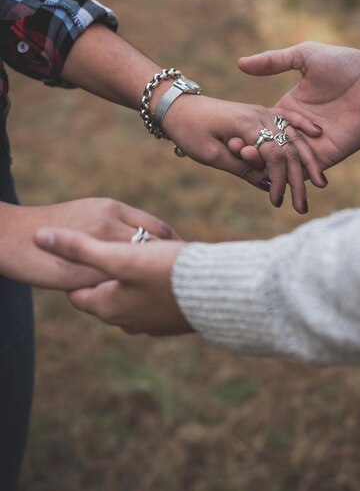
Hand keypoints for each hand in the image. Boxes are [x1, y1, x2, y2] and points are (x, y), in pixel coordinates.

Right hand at [1, 198, 177, 288]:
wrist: (12, 236)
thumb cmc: (53, 226)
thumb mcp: (90, 214)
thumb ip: (118, 225)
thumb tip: (145, 240)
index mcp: (113, 209)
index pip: (158, 226)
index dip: (176, 244)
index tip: (189, 260)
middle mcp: (110, 222)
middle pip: (157, 243)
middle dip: (175, 262)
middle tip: (188, 280)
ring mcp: (97, 245)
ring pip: (140, 263)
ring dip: (158, 278)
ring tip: (172, 293)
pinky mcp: (84, 270)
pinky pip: (116, 284)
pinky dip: (131, 292)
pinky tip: (142, 304)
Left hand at [34, 227, 190, 335]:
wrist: (218, 293)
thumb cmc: (167, 273)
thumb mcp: (119, 256)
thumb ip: (79, 247)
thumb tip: (39, 237)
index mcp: (108, 308)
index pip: (78, 293)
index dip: (78, 270)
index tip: (86, 252)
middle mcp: (127, 322)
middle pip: (105, 294)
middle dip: (106, 274)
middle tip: (114, 250)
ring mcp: (152, 324)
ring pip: (131, 298)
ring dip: (132, 280)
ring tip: (141, 257)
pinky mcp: (173, 321)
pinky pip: (154, 301)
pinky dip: (153, 286)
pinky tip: (166, 271)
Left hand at [163, 93, 326, 211]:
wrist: (179, 106)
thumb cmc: (190, 131)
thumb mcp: (211, 155)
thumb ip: (241, 167)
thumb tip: (267, 184)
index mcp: (246, 125)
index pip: (275, 154)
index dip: (279, 180)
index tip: (276, 201)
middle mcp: (260, 115)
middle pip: (289, 147)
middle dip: (299, 178)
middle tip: (303, 207)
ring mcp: (262, 112)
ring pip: (293, 135)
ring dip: (307, 159)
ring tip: (320, 183)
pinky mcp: (260, 113)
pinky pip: (287, 119)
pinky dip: (303, 127)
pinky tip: (318, 135)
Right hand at [235, 41, 359, 171]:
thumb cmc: (342, 64)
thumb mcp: (304, 56)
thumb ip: (272, 61)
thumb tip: (240, 63)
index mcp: (289, 109)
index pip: (263, 126)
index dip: (247, 131)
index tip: (231, 137)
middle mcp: (298, 130)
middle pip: (271, 148)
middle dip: (254, 154)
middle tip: (238, 154)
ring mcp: (312, 145)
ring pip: (286, 163)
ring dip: (269, 168)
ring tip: (253, 168)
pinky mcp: (327, 156)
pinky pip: (306, 170)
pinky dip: (291, 175)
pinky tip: (276, 177)